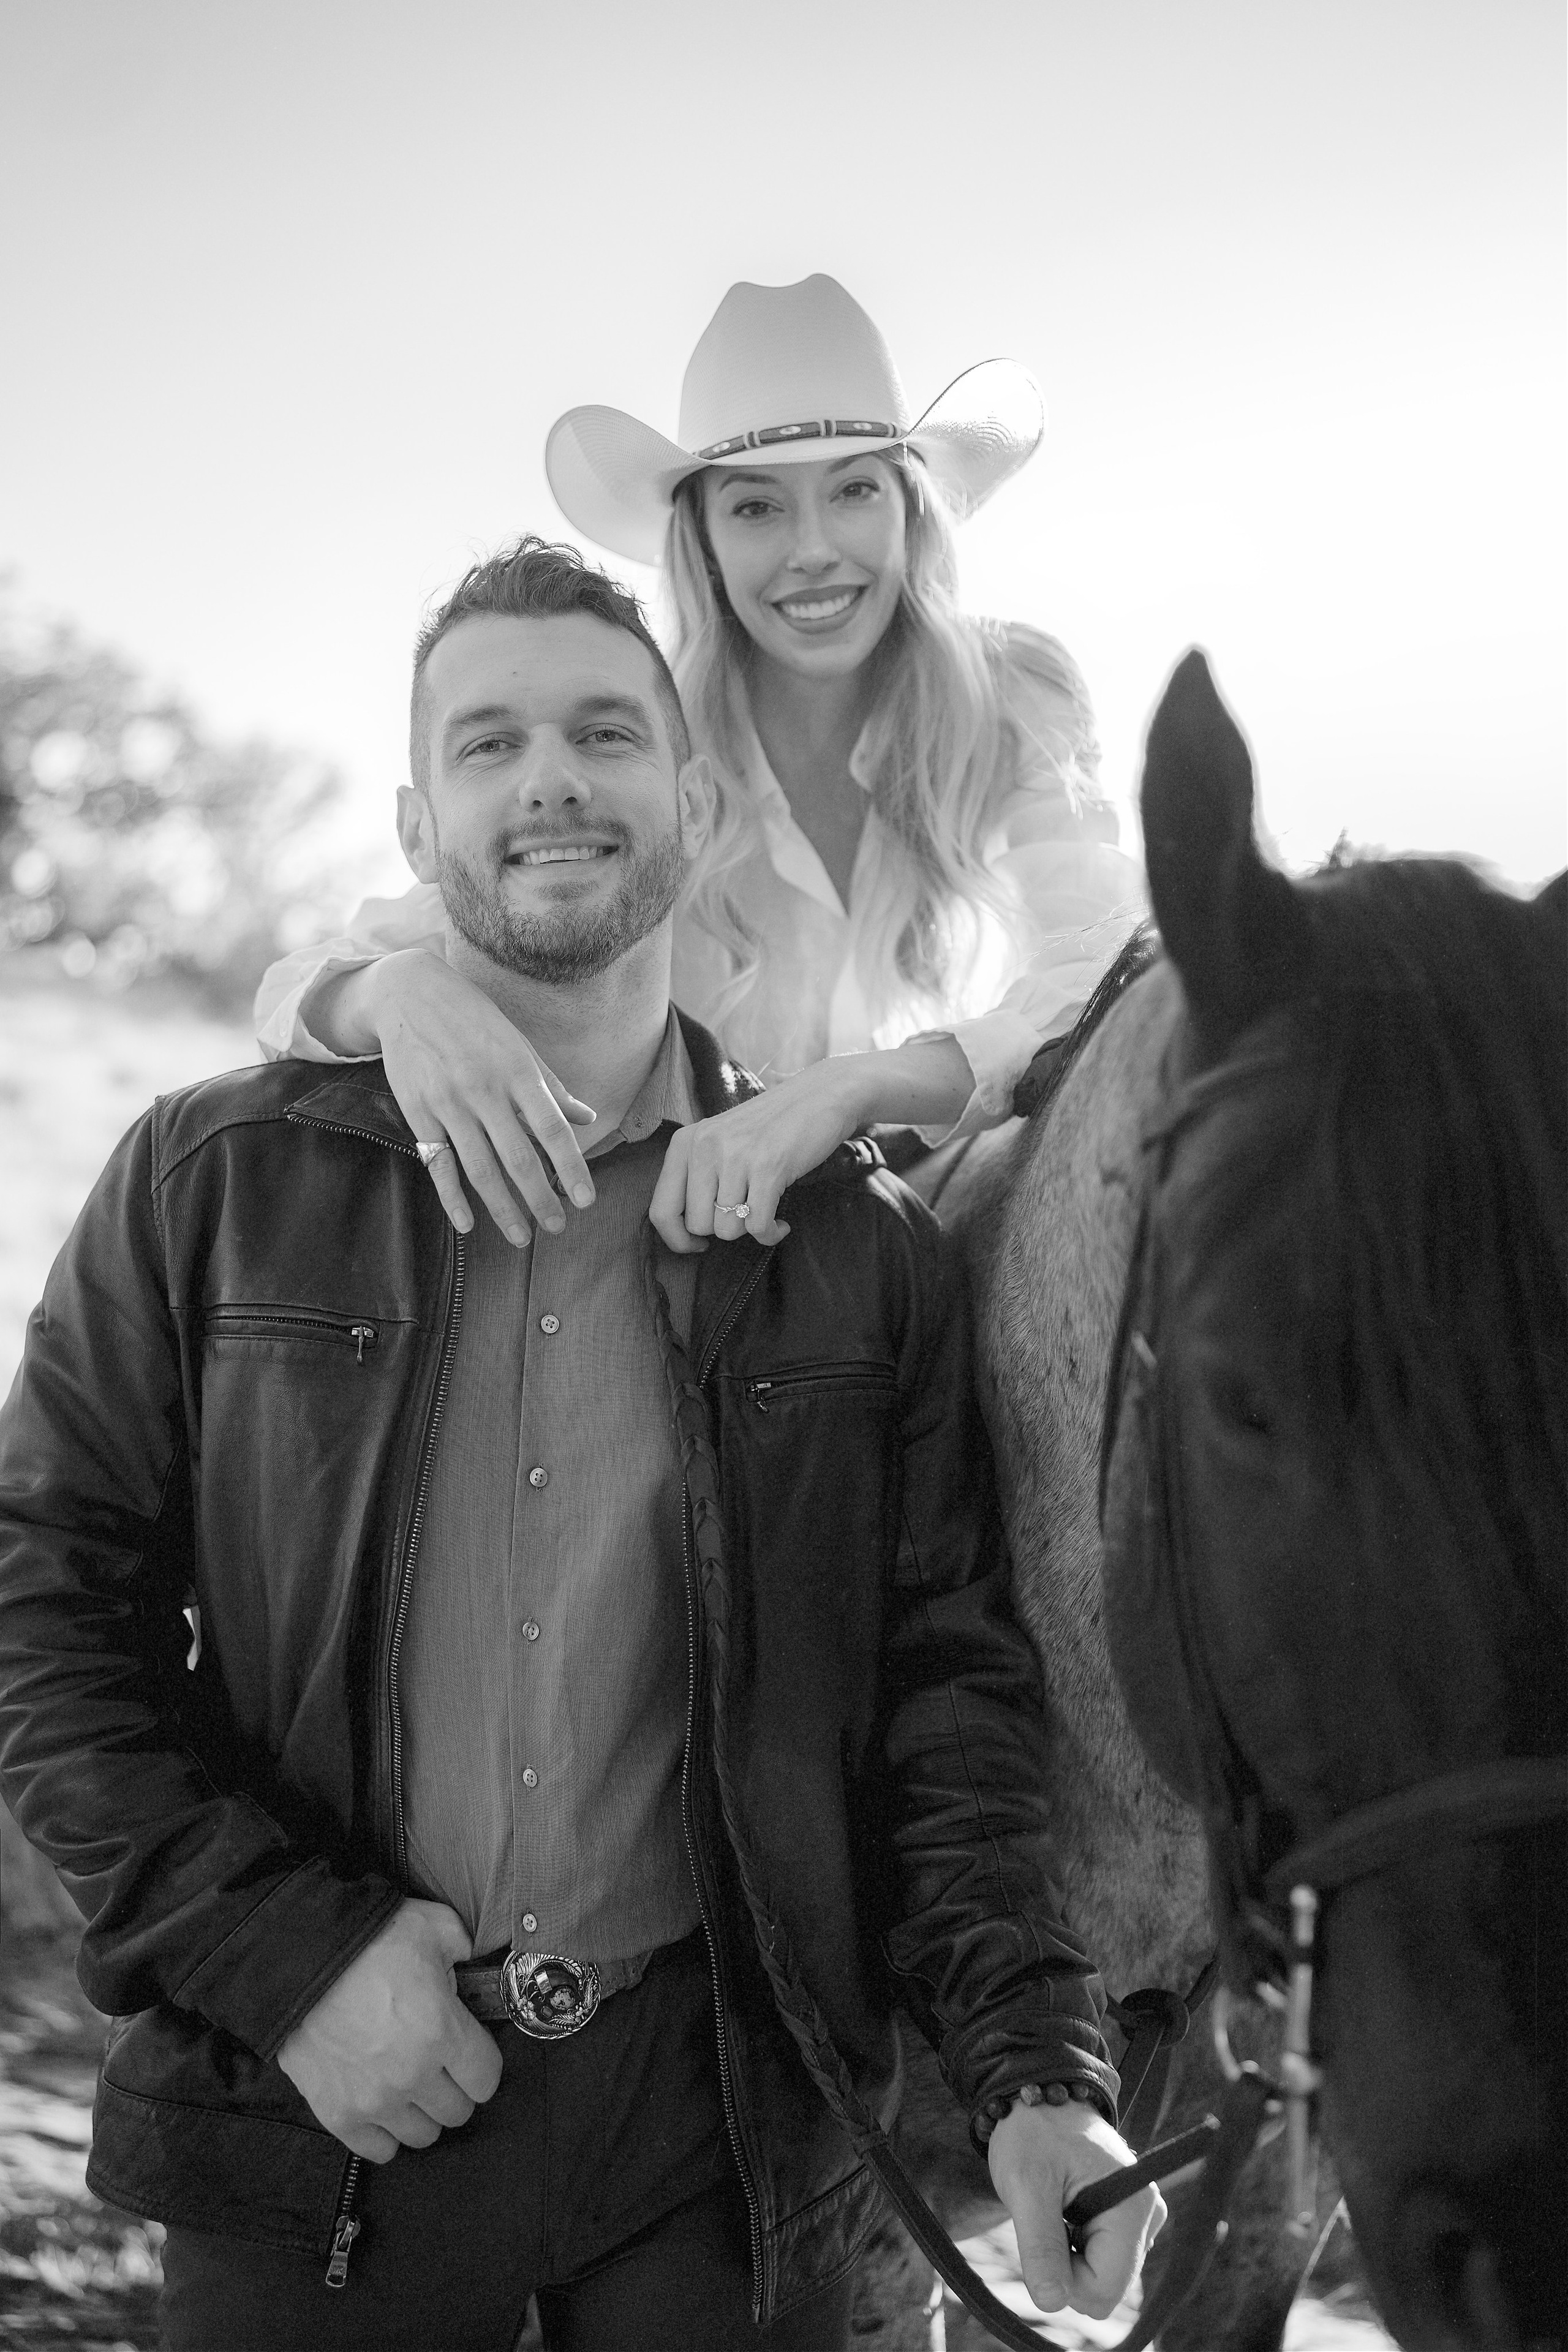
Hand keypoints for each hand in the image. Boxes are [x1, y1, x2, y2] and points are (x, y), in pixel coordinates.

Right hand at [276, 1898, 502, 2162]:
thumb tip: (471, 1965)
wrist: (298, 1958)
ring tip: (410, 2085)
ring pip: (423, 2135)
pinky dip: (385, 2133)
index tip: (470, 2053)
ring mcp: (374, 2101)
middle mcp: (413, 2075)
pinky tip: (382, 2105)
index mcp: (442, 2031)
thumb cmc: (368, 1939)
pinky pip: (379, 2150)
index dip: (481, 2064)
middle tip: (440, 2065)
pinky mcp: (338, 2114)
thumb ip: (464, 1948)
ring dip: (422, 2112)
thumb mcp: (432, 1925)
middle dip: (454, 2087)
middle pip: (457, 2111)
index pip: (486, 2078)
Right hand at [368, 951, 596, 1246]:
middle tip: (557, 1228)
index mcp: (517, 1070)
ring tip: (521, 1237)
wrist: (409, 994)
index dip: (571, 1167)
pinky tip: (467, 1224)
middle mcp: (484, 1089)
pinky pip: (438, 1164)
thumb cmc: (474, 1021)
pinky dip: (451, 1197)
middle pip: (518, 1157)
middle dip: (540, 1199)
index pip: (552, 1128)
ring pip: (480, 1168)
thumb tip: (587, 1118)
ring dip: (502, 1208)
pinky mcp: (418, 1113)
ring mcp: (448, 1103)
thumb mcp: (519, 1045)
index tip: (586, 1200)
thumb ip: (551, 1087)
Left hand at [649, 1060, 864, 1252]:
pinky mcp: (768, 1168)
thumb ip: (697, 1176)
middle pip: (698, 1226)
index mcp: (684, 1143)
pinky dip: (770, 1233)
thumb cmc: (768, 1127)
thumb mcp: (719, 1141)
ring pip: (727, 1229)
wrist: (819, 1096)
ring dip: (749, 1230)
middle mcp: (704, 1148)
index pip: (660, 1211)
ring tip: (765, 1211)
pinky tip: (780, 1224)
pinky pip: (758, 1226)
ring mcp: (735, 1157)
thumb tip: (685, 1232)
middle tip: (744, 1213)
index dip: (676, 1240)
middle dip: (723, 1229)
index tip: (696, 1245)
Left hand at [987, 2095, 1165, 2320]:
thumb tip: (1051, 2303)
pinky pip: (1104, 2256)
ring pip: (1103, 2274)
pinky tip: (1066, 2206)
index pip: (1104, 2292)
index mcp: (1132, 2209)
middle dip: (1068, 2266)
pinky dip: (1078, 2242)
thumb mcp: (1026, 2187)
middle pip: (1106, 2287)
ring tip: (1056, 2205)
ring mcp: (1143, 2216)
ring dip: (1071, 2252)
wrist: (1039, 2095)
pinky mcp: (1131, 2216)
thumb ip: (1040, 2247)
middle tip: (1047, 2216)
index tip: (1041, 2236)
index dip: (1065, 2281)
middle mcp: (1149, 2215)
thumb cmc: (1031, 2133)